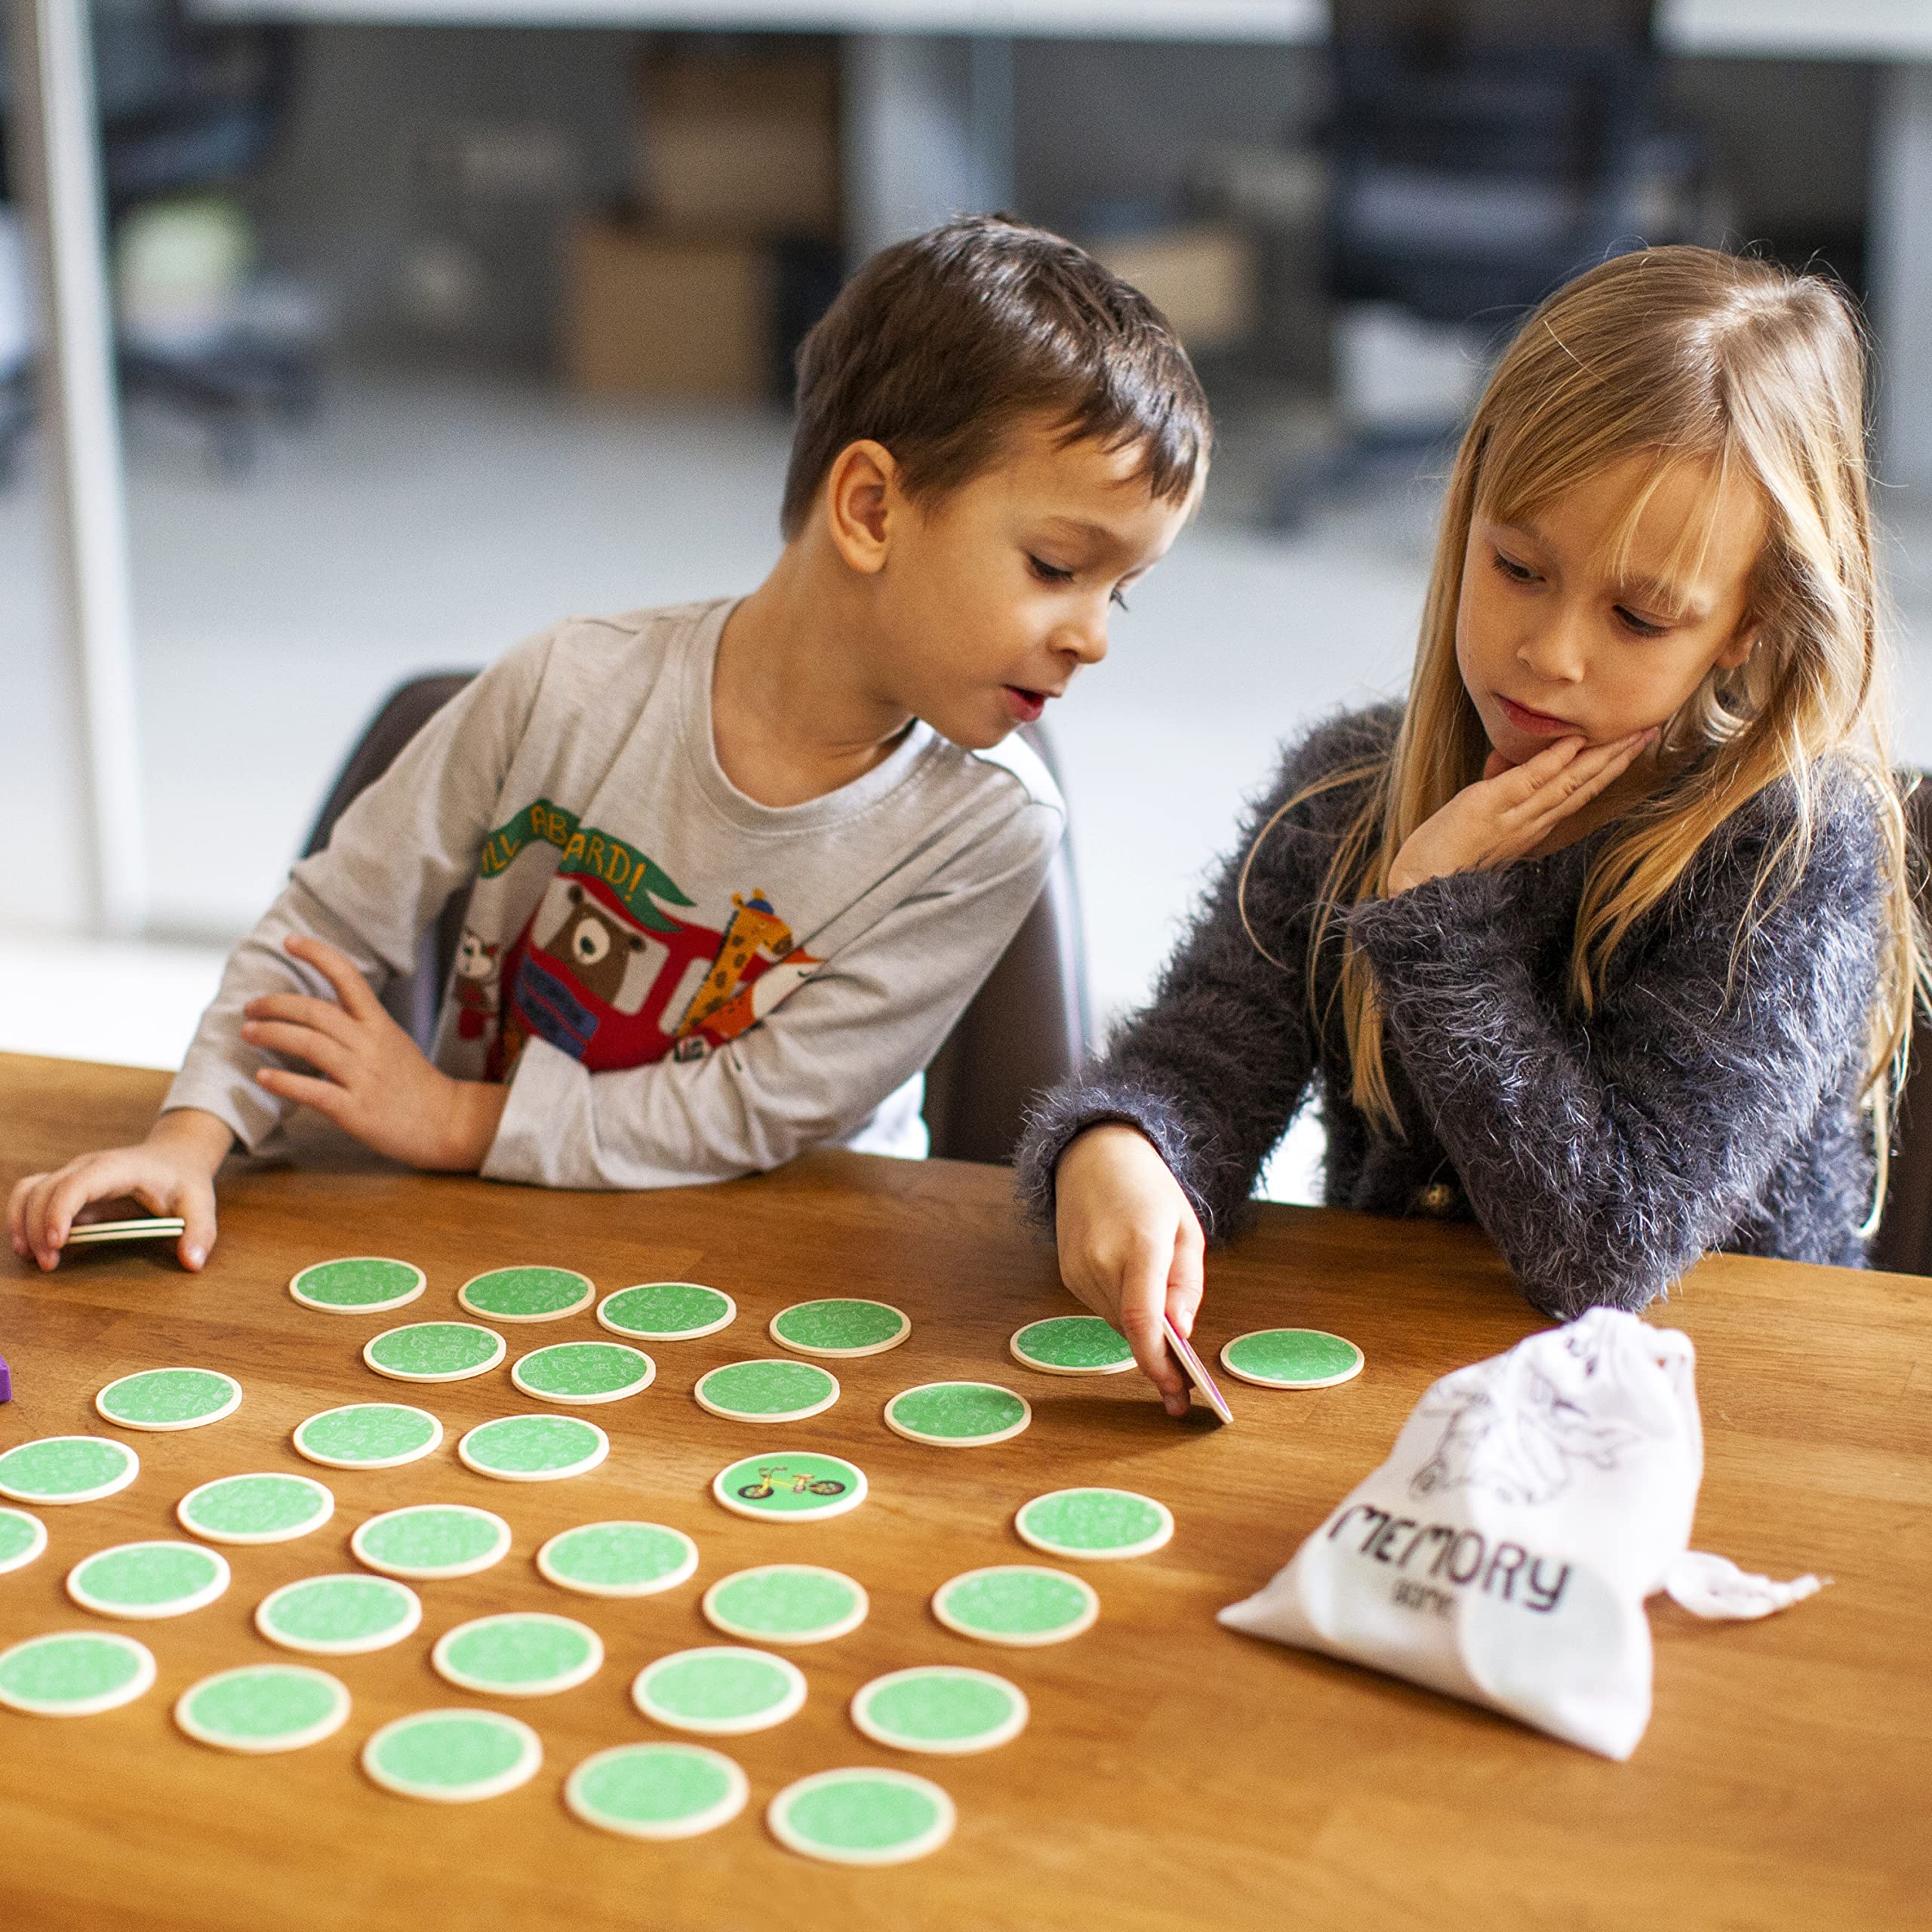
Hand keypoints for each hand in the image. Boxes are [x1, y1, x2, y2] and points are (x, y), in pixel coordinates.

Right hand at [8, 1107, 231, 1271]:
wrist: (174, 1156)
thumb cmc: (184, 1181)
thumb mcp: (201, 1204)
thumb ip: (200, 1231)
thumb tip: (192, 1262)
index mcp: (118, 1168)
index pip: (78, 1183)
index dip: (60, 1210)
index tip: (56, 1243)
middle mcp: (87, 1166)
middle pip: (45, 1190)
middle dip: (38, 1228)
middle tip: (49, 1265)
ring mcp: (73, 1174)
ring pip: (29, 1190)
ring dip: (22, 1222)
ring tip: (32, 1257)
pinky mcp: (66, 1186)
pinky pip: (30, 1194)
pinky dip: (21, 1218)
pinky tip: (29, 1246)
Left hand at [242, 934, 506, 1170]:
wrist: (447, 1122)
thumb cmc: (415, 1083)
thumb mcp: (393, 1042)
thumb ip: (359, 1027)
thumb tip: (316, 1015)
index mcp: (379, 1024)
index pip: (347, 977)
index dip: (317, 955)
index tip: (289, 941)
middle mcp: (370, 1044)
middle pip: (315, 1012)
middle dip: (275, 1004)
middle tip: (250, 1007)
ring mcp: (363, 1077)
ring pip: (309, 1044)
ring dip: (271, 1034)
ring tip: (247, 1033)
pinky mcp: (355, 1110)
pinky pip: (313, 1091)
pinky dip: (284, 1082)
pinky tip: (262, 1077)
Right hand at [1053, 1123, 1204, 1417]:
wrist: (1095, 1157)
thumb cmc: (1150, 1190)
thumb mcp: (1186, 1230)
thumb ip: (1187, 1285)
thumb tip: (1181, 1333)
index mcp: (1141, 1243)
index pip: (1143, 1318)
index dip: (1159, 1362)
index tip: (1177, 1391)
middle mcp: (1102, 1258)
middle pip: (1132, 1328)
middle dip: (1158, 1357)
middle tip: (1184, 1381)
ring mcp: (1078, 1267)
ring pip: (1117, 1323)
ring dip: (1141, 1330)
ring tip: (1161, 1317)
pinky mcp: (1067, 1274)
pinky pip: (1102, 1309)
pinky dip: (1122, 1311)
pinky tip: (1131, 1286)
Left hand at [1386, 728, 1656, 896]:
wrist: (1420, 884)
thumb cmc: (1446, 851)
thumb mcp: (1480, 813)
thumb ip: (1498, 786)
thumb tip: (1507, 759)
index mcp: (1533, 825)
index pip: (1579, 792)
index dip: (1609, 769)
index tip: (1635, 745)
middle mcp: (1531, 823)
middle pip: (1585, 786)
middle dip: (1619, 759)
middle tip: (1650, 732)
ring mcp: (1513, 817)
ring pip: (1567, 784)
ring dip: (1601, 758)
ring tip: (1630, 735)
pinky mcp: (1487, 808)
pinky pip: (1526, 782)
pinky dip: (1551, 763)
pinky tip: (1574, 744)